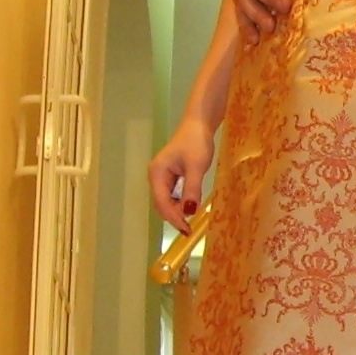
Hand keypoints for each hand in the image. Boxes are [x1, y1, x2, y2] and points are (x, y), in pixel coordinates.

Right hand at [149, 117, 214, 231]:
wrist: (198, 124)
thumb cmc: (196, 142)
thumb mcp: (196, 166)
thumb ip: (191, 189)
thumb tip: (189, 212)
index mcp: (157, 174)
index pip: (162, 203)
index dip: (174, 218)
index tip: (187, 230)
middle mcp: (156, 177)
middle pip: (161, 204)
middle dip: (174, 217)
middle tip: (190, 229)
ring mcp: (162, 177)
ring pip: (167, 201)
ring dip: (177, 211)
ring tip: (191, 220)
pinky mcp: (170, 176)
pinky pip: (172, 195)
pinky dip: (180, 203)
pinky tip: (190, 206)